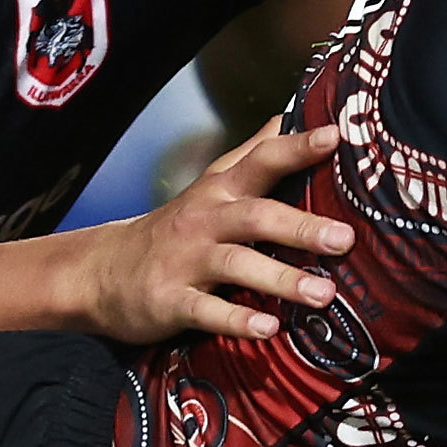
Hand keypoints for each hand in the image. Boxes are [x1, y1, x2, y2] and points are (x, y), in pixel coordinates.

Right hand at [64, 122, 352, 342]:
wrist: (102, 272)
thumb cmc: (175, 230)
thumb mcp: (211, 185)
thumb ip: (252, 154)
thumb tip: (290, 118)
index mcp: (221, 192)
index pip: (262, 161)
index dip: (297, 148)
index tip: (335, 137)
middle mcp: (206, 221)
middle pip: (255, 217)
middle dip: (300, 227)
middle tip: (344, 239)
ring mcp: (186, 261)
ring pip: (236, 265)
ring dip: (281, 279)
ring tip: (323, 295)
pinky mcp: (170, 301)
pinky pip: (206, 311)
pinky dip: (237, 321)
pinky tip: (268, 329)